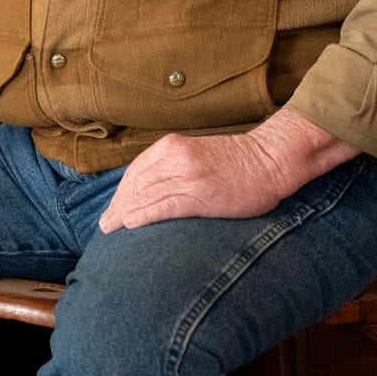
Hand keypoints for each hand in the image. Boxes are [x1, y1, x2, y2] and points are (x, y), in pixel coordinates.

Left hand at [99, 109, 356, 232]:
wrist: (271, 160)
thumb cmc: (239, 162)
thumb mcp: (199, 155)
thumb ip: (174, 166)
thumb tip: (152, 189)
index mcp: (173, 146)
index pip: (136, 171)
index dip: (121, 192)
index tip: (113, 208)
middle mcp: (175, 157)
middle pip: (135, 184)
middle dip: (118, 205)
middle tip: (105, 224)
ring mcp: (187, 175)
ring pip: (144, 195)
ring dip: (124, 213)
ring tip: (111, 228)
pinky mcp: (200, 194)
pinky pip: (163, 206)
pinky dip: (143, 215)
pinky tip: (130, 224)